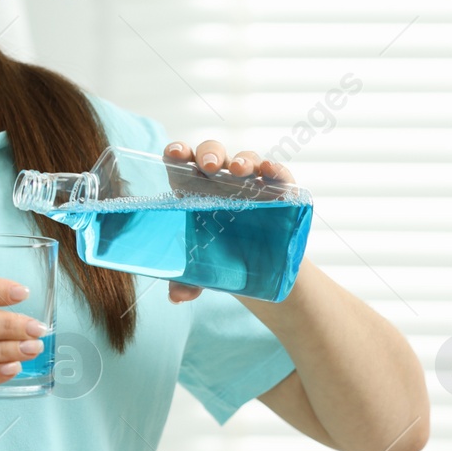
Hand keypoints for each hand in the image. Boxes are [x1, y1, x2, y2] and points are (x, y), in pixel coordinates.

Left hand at [161, 139, 298, 303]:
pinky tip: (269, 171)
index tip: (174, 154)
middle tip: (208, 166)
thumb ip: (185, 281)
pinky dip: (275, 169)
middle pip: (213, 155)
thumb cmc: (219, 256)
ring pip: (245, 160)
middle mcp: (220, 181)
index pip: (180, 164)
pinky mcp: (278, 192)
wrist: (259, 268)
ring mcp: (249, 184)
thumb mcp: (200, 271)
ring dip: (242, 160)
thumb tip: (176, 297)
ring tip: (239, 171)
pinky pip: (277, 175)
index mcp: (192, 190)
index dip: (177, 153)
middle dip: (210, 154)